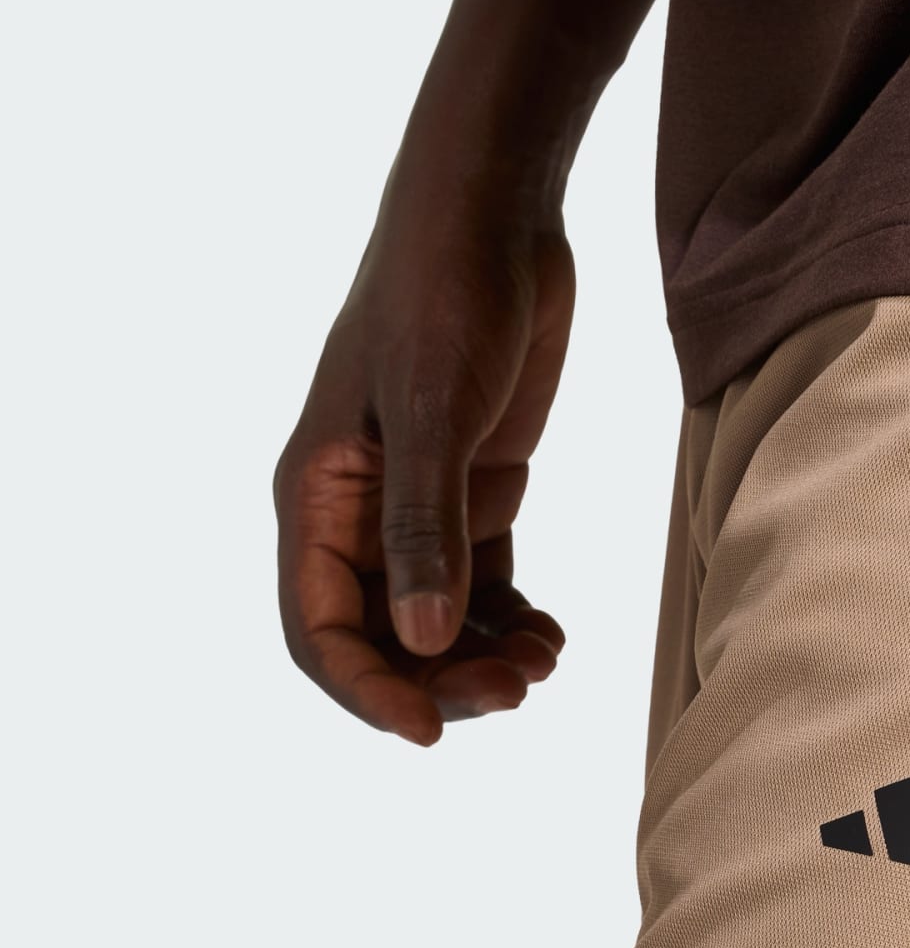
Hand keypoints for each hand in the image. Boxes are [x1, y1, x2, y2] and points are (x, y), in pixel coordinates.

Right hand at [274, 165, 573, 745]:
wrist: (496, 213)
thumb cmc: (446, 294)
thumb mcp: (433, 415)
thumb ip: (427, 530)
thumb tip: (419, 643)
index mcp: (317, 497)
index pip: (321, 629)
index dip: (368, 692)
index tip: (431, 734)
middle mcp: (359, 512)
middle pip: (385, 637)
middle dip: (443, 679)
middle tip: (518, 691)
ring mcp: (418, 502)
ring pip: (437, 618)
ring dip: (483, 657)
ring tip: (545, 664)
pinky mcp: (476, 487)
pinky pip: (483, 583)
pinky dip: (511, 618)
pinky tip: (554, 635)